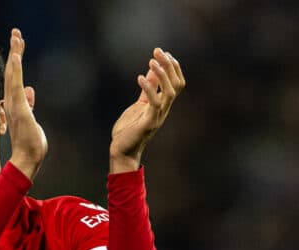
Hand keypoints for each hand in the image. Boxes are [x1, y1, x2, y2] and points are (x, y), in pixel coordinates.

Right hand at [5, 28, 47, 180]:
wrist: (27, 158)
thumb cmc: (30, 144)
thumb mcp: (32, 120)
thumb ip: (29, 104)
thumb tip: (30, 91)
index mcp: (16, 103)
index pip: (15, 77)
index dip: (15, 61)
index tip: (18, 45)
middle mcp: (12, 101)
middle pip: (12, 71)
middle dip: (14, 51)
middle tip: (16, 33)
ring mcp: (15, 104)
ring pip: (12, 74)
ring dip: (14, 54)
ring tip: (16, 36)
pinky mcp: (20, 108)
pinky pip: (15, 85)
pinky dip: (15, 69)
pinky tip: (16, 55)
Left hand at [110, 48, 185, 172]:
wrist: (121, 150)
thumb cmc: (129, 128)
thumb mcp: (139, 103)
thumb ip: (148, 89)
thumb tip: (152, 69)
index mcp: (163, 104)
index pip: (177, 82)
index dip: (173, 66)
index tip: (163, 52)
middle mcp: (164, 109)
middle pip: (177, 84)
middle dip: (169, 65)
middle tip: (158, 51)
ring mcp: (157, 116)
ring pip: (169, 92)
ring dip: (162, 74)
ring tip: (151, 60)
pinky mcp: (148, 123)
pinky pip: (154, 103)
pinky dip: (149, 88)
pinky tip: (139, 77)